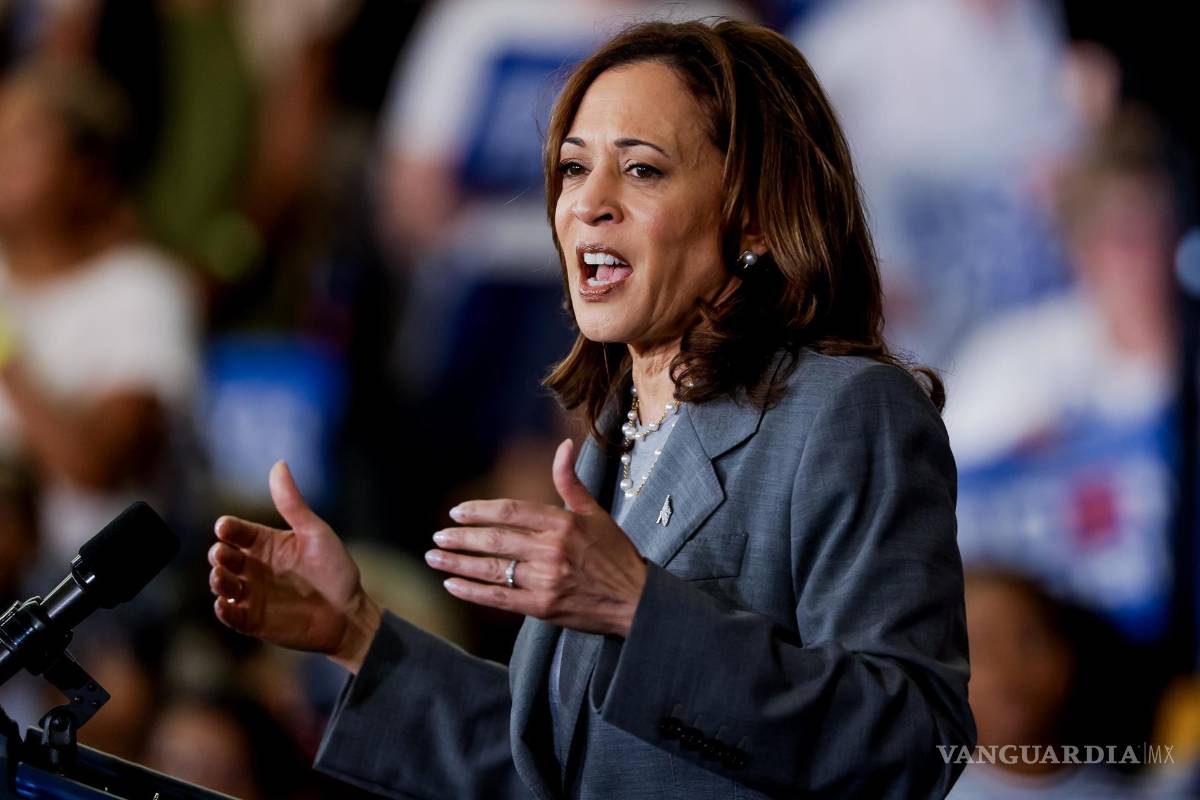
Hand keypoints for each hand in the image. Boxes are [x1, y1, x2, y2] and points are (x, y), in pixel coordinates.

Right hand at [208, 461, 382, 672]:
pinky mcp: (253, 621)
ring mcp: (252, 595)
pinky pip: (232, 616)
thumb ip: (293, 504)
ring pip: (223, 586)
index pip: (238, 532)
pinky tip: (224, 605)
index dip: (228, 528)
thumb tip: (279, 464)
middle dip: (219, 554)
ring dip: (218, 581)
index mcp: (266, 543)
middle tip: (222, 554)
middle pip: (224, 557)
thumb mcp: (315, 533)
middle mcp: (254, 568)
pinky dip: (224, 612)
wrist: (350, 614)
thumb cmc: (336, 570)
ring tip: (221, 577)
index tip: (224, 527)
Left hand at [425, 438, 648, 636]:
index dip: (480, 511)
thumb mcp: (595, 513)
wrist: (635, 600)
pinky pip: (499, 598)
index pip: (511, 511)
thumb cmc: (615, 554)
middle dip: (461, 538)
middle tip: (438, 536)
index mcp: (562, 523)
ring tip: (435, 557)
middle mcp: (551, 550)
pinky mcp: (542, 606)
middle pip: (495, 540)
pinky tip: (452, 585)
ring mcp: (545, 580)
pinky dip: (473, 591)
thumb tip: (564, 445)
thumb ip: (570, 481)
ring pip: (492, 569)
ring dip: (458, 563)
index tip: (457, 512)